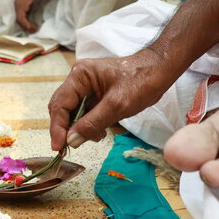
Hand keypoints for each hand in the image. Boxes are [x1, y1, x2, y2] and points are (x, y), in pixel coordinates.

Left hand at [14, 0, 39, 32]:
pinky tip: (32, 26)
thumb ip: (28, 3)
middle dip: (25, 26)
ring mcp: (17, 5)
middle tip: (32, 30)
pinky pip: (22, 18)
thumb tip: (30, 9)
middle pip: (18, 19)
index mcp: (17, 2)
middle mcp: (15, 4)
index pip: (18, 15)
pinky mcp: (21, 6)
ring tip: (33, 29)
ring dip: (27, 26)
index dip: (24, 22)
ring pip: (20, 20)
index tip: (30, 26)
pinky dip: (26, 24)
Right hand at [48, 49, 171, 150]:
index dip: (57, 127)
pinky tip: (100, 131)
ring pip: (72, 111)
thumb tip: (71, 141)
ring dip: (79, 127)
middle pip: (62, 108)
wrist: (160, 71)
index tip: (59, 147)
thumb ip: (91, 124)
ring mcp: (85, 85)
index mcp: (80, 75)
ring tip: (96, 136)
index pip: (60, 104)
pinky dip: (88, 124)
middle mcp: (78, 78)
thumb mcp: (116, 106)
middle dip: (66, 128)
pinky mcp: (94, 92)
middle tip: (69, 148)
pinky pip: (84, 110)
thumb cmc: (141, 82)